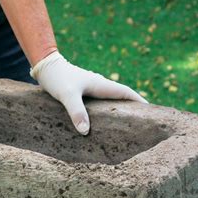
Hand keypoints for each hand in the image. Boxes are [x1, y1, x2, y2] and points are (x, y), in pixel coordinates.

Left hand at [30, 51, 148, 134]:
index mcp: (101, 85)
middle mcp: (99, 86)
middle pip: (121, 97)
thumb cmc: (57, 78)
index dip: (139, 102)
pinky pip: (98, 103)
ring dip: (118, 110)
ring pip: (109, 100)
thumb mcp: (67, 95)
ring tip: (124, 126)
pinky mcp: (82, 93)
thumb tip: (86, 131)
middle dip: (132, 108)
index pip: (126, 93)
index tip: (152, 112)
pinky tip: (100, 123)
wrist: (45, 66)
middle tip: (142, 123)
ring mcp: (91, 88)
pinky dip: (103, 111)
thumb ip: (76, 112)